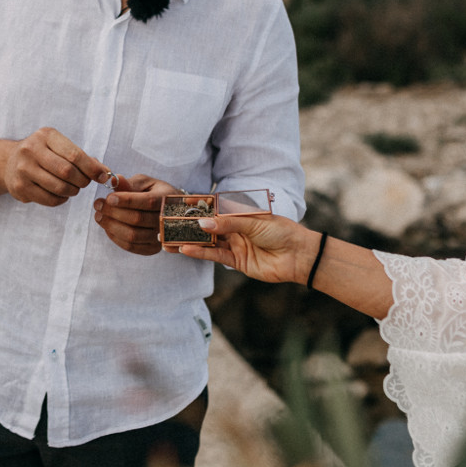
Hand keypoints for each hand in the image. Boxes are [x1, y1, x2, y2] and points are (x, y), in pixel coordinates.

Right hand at [2, 127, 108, 205]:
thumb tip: (105, 173)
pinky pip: (50, 199)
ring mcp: (23, 169)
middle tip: (85, 183)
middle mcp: (31, 150)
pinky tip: (61, 194)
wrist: (9, 162)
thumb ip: (83, 158)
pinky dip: (61, 199)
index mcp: (45, 136)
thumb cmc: (43, 154)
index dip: (91, 168)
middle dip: (82, 181)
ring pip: (59, 187)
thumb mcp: (60, 147)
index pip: (74, 154)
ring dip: (73, 191)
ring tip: (73, 188)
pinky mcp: (19, 187)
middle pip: (67, 172)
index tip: (102, 176)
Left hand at [93, 174, 179, 254]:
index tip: (109, 197)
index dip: (127, 200)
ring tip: (99, 215)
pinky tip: (107, 227)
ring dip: (111, 226)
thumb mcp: (144, 183)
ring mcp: (160, 237)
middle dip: (113, 212)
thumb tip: (114, 180)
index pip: (148, 201)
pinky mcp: (152, 249)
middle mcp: (167, 221)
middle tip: (98, 204)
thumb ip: (130, 183)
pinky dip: (115, 237)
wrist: (166, 211)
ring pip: (132, 236)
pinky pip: (131, 246)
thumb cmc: (153, 192)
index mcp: (168, 199)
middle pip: (137, 219)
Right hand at [169, 213, 308, 284]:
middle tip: (167, 225)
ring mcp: (234, 245)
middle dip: (188, 226)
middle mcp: (234, 228)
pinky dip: (200, 253)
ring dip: (189, 242)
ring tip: (169, 240)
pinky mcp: (235, 261)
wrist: (298, 256)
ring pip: (207, 242)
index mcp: (239, 214)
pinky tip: (185, 250)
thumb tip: (202, 225)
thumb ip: (227, 224)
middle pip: (207, 227)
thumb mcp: (254, 222)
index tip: (179, 205)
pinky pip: (214, 256)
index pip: (214, 209)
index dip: (198, 207)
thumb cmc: (281, 231)